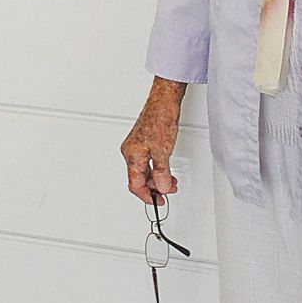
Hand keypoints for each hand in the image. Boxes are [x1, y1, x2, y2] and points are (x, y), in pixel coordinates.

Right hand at [121, 77, 186, 200]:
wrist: (164, 100)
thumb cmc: (160, 119)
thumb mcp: (164, 151)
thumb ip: (162, 173)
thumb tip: (163, 188)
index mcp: (132, 155)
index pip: (135, 184)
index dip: (147, 196)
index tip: (159, 202)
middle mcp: (130, 152)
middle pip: (139, 179)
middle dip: (155, 188)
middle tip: (168, 192)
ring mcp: (136, 147)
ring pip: (143, 171)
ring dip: (157, 179)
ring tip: (171, 182)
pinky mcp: (142, 142)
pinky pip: (146, 162)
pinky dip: (156, 169)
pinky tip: (165, 170)